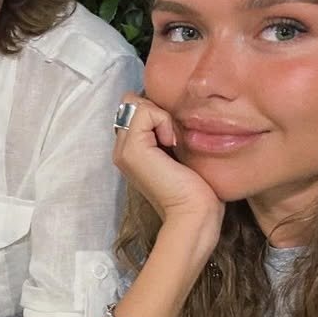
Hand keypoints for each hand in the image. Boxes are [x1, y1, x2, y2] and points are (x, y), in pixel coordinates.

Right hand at [113, 93, 223, 231]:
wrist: (193, 213)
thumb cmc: (195, 189)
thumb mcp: (179, 152)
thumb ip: (168, 132)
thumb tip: (172, 110)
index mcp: (131, 151)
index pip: (135, 109)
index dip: (157, 113)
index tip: (175, 138)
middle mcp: (122, 149)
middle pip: (133, 103)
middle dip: (157, 111)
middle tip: (174, 139)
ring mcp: (123, 150)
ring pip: (136, 104)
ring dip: (161, 116)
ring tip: (173, 143)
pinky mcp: (132, 149)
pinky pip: (144, 111)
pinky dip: (163, 121)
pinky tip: (172, 144)